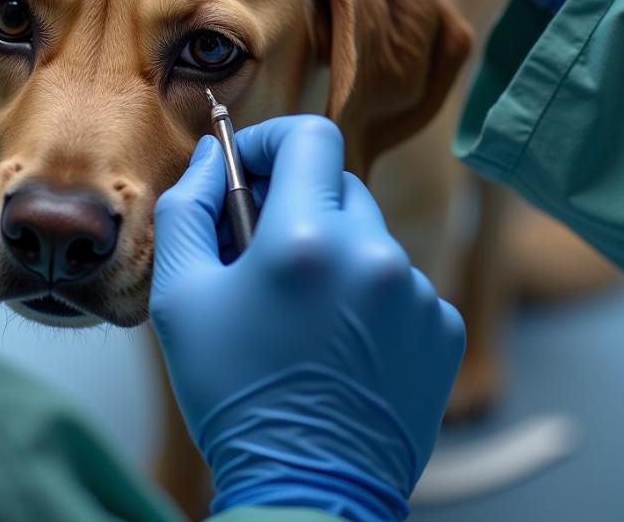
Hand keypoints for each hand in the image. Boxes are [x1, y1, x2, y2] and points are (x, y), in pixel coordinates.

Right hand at [150, 116, 464, 518]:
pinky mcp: (443, 328)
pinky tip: (338, 338)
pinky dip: (367, 291)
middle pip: (336, 184)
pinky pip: (400, 280)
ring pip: (368, 234)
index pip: (309, 136)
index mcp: (308, 239)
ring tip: (300, 309)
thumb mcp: (180, 298)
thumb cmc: (234, 394)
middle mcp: (375, 256)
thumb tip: (208, 158)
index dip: (271, 141)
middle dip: (294, 202)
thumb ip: (187, 209)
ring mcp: (417, 293)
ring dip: (332, 250)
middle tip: (260, 250)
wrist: (306, 490)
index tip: (246, 169)